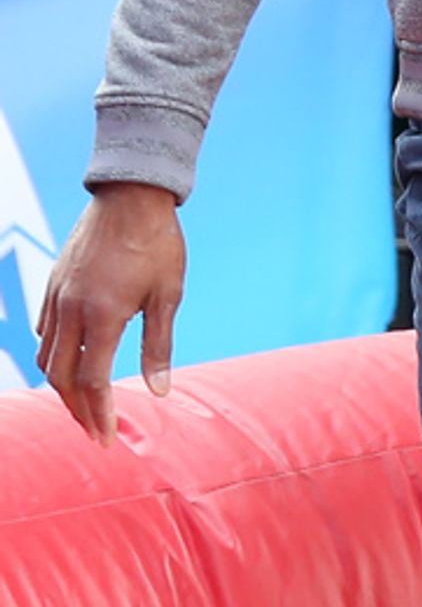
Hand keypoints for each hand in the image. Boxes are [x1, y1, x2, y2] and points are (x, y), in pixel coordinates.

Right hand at [36, 183, 185, 445]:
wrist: (132, 193)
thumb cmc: (158, 241)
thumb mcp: (168, 293)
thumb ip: (158, 345)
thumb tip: (159, 391)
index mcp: (103, 314)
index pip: (93, 381)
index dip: (100, 414)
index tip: (108, 437)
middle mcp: (72, 310)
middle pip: (63, 377)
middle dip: (78, 410)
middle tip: (95, 431)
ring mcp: (58, 296)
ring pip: (48, 356)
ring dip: (63, 386)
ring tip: (83, 404)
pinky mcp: (54, 283)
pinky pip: (44, 330)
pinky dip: (54, 355)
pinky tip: (72, 361)